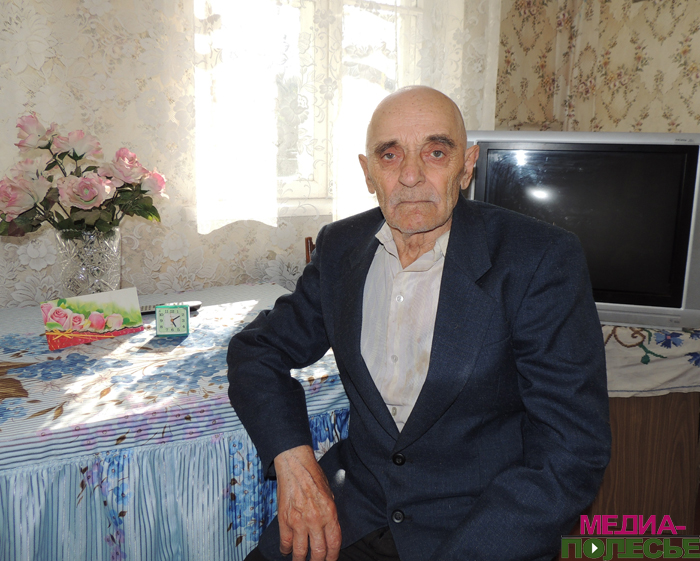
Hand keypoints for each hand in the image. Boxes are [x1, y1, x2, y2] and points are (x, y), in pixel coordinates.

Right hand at [274, 445, 341, 560]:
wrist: (295, 466)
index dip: (333, 556)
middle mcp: (315, 519)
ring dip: (301, 560)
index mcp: (329, 513)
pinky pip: (285, 542)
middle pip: (318, 551)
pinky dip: (286, 550)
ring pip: (300, 551)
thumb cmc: (313, 477)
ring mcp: (299, 521)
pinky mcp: (285, 519)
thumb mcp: (329, 495)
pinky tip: (287, 551)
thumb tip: (329, 532)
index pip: (334, 543)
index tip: (330, 560)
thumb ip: (329, 515)